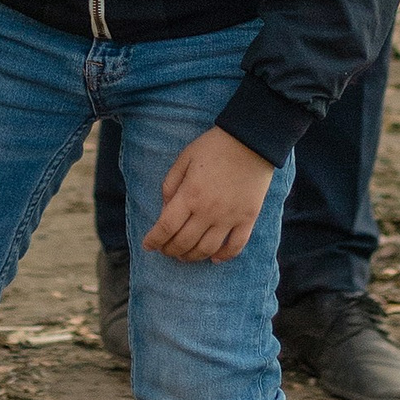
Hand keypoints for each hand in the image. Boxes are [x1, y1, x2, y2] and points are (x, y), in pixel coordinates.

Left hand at [145, 126, 275, 262]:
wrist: (251, 140)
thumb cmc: (214, 146)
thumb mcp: (184, 158)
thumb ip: (170, 184)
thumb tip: (164, 210)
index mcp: (189, 195)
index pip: (166, 227)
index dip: (154, 240)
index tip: (148, 245)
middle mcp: (208, 211)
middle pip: (184, 242)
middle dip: (170, 250)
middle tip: (165, 250)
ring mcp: (229, 217)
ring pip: (206, 249)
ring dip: (192, 257)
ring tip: (184, 255)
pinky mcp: (247, 218)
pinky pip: (235, 246)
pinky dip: (223, 256)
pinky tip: (214, 259)